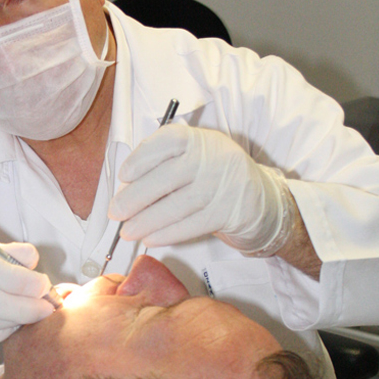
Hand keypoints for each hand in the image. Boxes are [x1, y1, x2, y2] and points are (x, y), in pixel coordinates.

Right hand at [0, 235, 54, 349]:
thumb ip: (2, 249)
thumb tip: (31, 257)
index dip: (23, 281)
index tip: (42, 284)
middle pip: (0, 304)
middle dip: (30, 307)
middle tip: (48, 304)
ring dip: (21, 320)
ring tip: (35, 311)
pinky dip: (7, 331)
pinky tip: (15, 321)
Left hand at [109, 123, 287, 251]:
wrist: (263, 201)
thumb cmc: (216, 178)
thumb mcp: (198, 158)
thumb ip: (166, 164)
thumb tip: (126, 187)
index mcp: (200, 140)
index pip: (167, 140)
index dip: (142, 157)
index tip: (124, 175)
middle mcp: (213, 158)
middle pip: (166, 177)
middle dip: (135, 197)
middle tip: (115, 212)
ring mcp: (223, 186)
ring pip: (177, 205)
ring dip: (147, 221)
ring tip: (127, 231)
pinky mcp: (229, 213)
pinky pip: (191, 225)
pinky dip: (167, 234)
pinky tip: (150, 239)